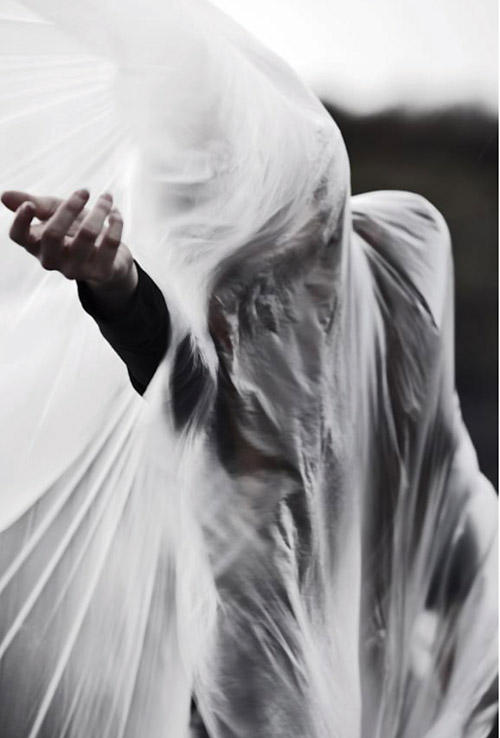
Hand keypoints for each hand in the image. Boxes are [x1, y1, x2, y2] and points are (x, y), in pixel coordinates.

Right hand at [1, 189, 136, 297]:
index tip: (30, 204)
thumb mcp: (56, 214)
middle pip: (52, 234)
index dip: (20, 222)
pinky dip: (115, 224)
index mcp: (37, 245)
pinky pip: (110, 245)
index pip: (19, 237)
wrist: (110, 259)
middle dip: (69, 208)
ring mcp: (76, 270)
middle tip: (85, 191)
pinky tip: (116, 213)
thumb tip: (3, 196)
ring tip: (106, 198)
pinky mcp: (101, 273)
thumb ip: (36, 204)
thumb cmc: (77, 231)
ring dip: (99, 210)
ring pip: (85, 235)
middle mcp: (53, 260)